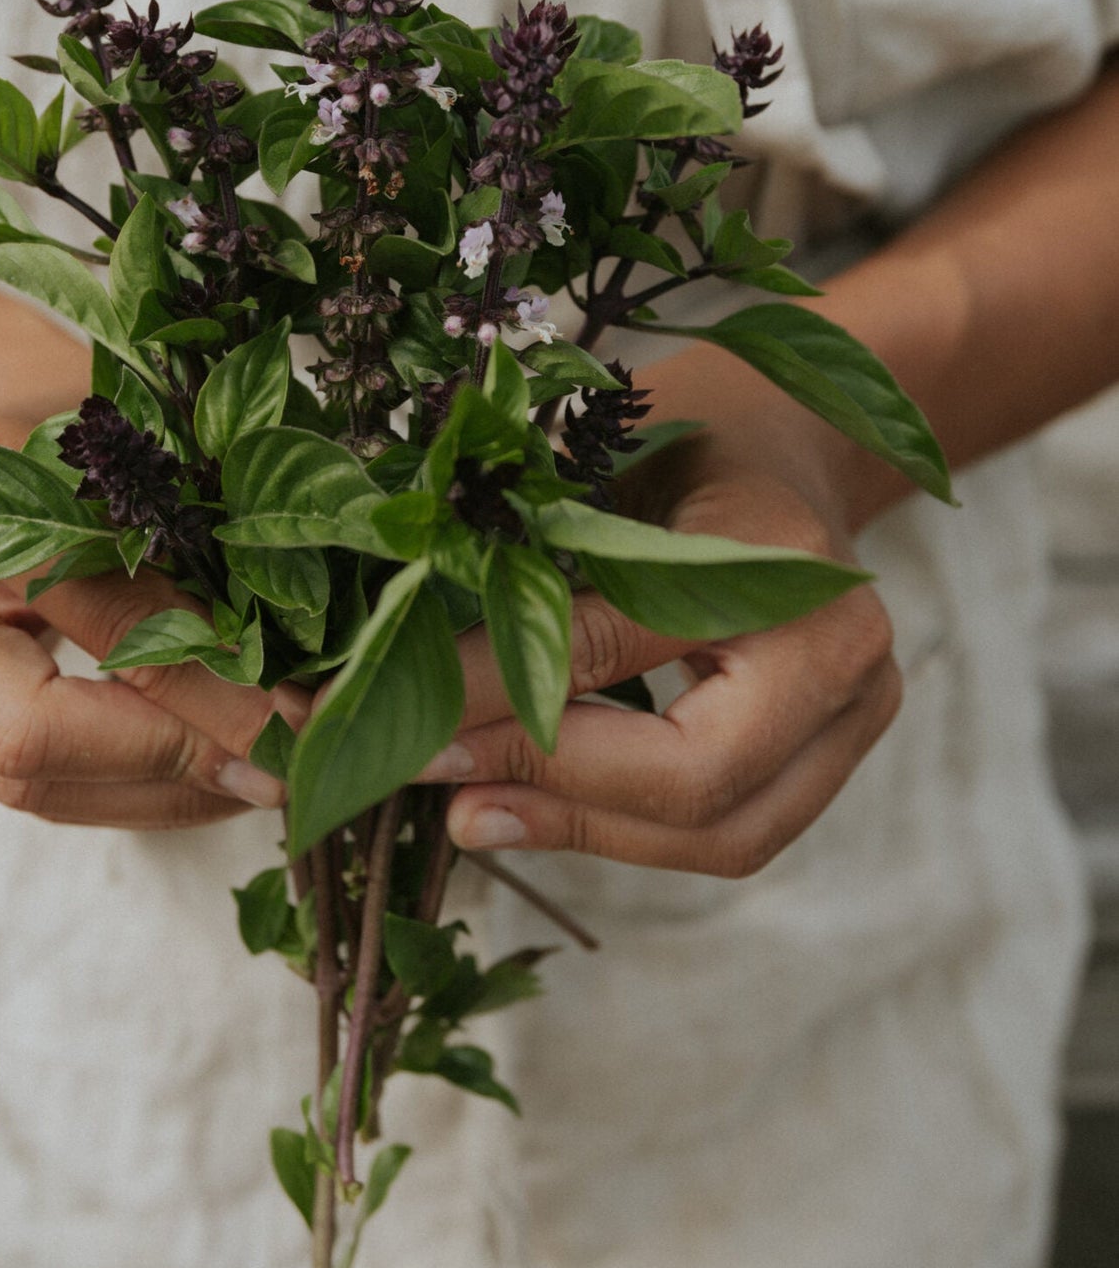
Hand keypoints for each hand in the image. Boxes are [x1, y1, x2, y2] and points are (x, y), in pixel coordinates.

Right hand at [0, 402, 286, 828]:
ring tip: (263, 778)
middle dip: (175, 768)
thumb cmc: (61, 419)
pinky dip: (131, 791)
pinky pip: (34, 787)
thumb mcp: (132, 455)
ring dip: (164, 795)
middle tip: (285, 771)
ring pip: (32, 786)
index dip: (199, 686)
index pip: (83, 626)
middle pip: (27, 742)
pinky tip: (207, 775)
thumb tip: (280, 679)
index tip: (296, 717)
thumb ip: (181, 551)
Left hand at [426, 362, 901, 875]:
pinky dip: (628, 831)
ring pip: (723, 834)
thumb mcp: (598, 473)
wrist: (786, 436)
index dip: (504, 693)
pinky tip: (536, 808)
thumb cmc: (677, 433)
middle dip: (554, 791)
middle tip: (439, 785)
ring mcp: (858, 710)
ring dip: (585, 831)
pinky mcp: (834, 755)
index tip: (410, 714)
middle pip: (700, 779)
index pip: (622, 648)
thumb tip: (413, 670)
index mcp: (782, 553)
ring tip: (473, 814)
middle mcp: (844, 644)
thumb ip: (532, 571)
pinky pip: (733, 830)